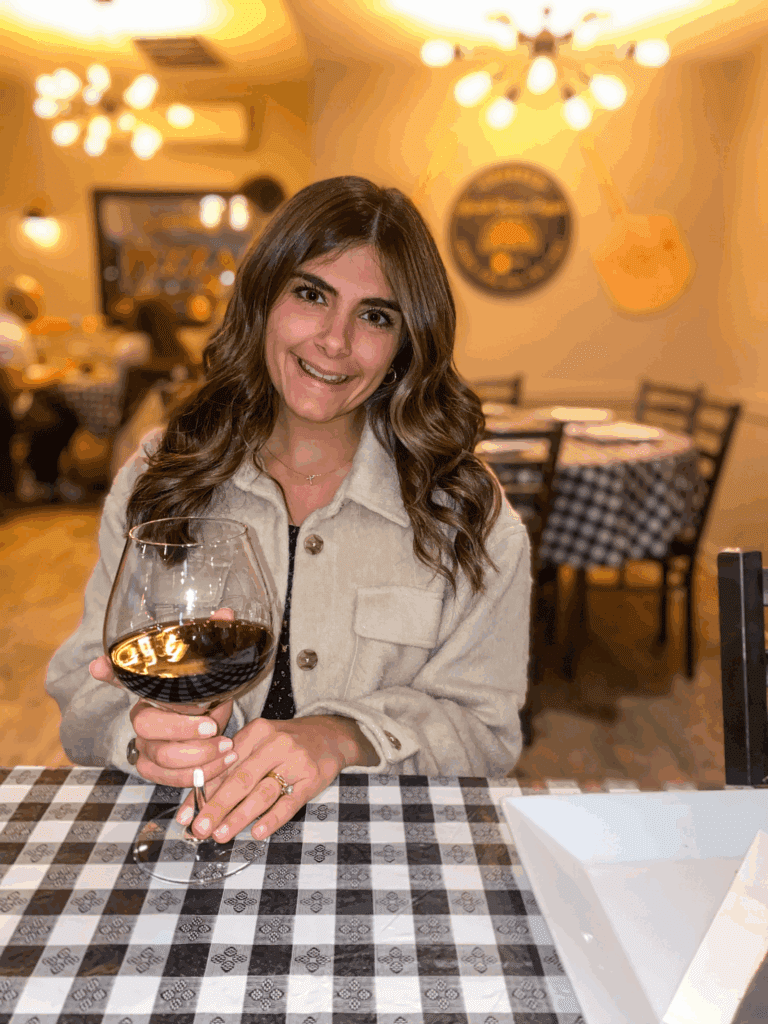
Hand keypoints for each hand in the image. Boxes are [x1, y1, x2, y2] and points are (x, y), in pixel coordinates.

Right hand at [89, 655, 236, 786]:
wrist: (213, 730)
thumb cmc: (205, 696)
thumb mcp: (213, 672)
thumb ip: (216, 642)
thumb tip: (226, 614)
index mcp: (150, 690)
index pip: (122, 676)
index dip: (109, 672)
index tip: (98, 666)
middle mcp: (142, 716)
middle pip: (145, 724)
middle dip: (182, 727)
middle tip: (211, 726)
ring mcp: (145, 745)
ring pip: (162, 755)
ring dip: (199, 754)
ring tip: (227, 747)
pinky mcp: (154, 769)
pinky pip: (169, 778)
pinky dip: (201, 773)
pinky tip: (224, 762)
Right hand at [127, 699, 235, 786]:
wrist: (203, 711)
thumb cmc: (201, 699)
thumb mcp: (203, 694)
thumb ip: (203, 700)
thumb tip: (210, 713)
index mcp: (144, 708)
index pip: (148, 723)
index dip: (180, 728)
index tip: (211, 727)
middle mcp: (141, 735)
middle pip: (161, 754)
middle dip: (199, 752)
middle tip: (226, 743)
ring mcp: (146, 756)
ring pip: (168, 772)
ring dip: (204, 767)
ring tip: (229, 754)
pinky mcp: (157, 773)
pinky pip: (177, 781)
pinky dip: (203, 775)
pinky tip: (223, 763)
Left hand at [176, 715, 376, 841]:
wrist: (330, 736)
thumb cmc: (286, 744)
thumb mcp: (259, 744)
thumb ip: (232, 768)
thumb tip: (198, 802)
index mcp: (256, 732)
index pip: (224, 765)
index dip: (202, 792)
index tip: (185, 816)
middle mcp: (275, 743)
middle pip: (241, 779)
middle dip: (216, 806)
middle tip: (199, 828)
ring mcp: (296, 761)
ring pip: (262, 792)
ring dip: (239, 816)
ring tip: (221, 835)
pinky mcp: (313, 778)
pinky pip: (290, 802)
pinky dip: (272, 819)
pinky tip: (257, 832)